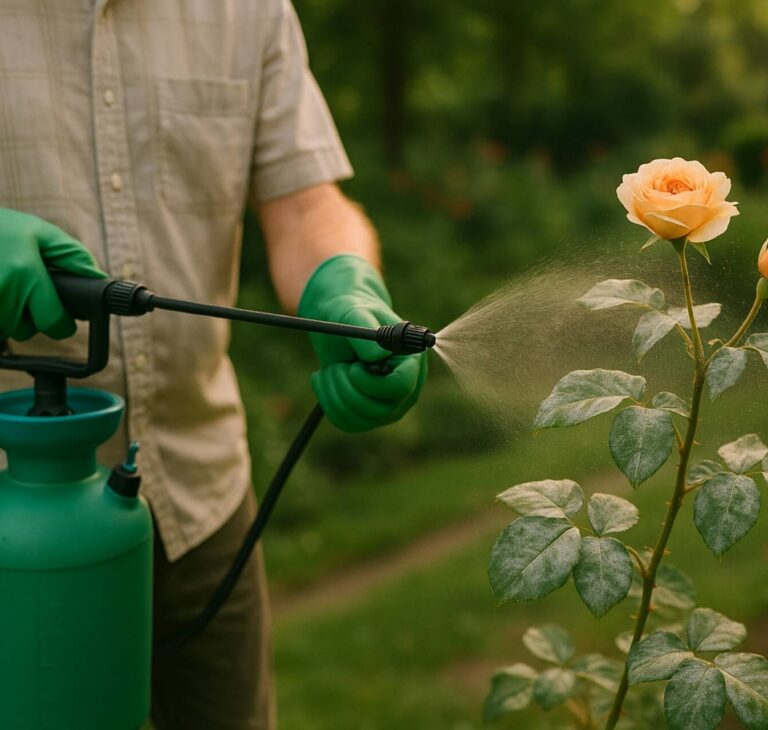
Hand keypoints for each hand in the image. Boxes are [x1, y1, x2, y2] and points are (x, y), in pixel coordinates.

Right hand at [0, 209, 105, 340]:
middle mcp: (3, 290)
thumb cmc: (0, 227)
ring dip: (7, 317)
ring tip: (6, 288)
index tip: (61, 317)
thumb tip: (98, 279)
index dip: (62, 324)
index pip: (54, 323)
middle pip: (26, 331)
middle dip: (30, 318)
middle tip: (25, 294)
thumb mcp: (39, 232)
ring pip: (4, 330)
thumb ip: (73, 256)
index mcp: (25, 273)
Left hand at [298, 254, 426, 431]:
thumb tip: (378, 356)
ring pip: (359, 419)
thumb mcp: (354, 314)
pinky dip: (328, 401)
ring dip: (334, 391)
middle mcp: (406, 389)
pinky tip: (326, 379)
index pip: (402, 387)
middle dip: (347, 388)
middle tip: (336, 365)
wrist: (339, 323)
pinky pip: (346, 422)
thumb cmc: (351, 313)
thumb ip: (366, 333)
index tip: (354, 367)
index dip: (373, 382)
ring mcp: (388, 406)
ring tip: (331, 367)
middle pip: (379, 409)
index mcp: (412, 362)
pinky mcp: (368, 416)